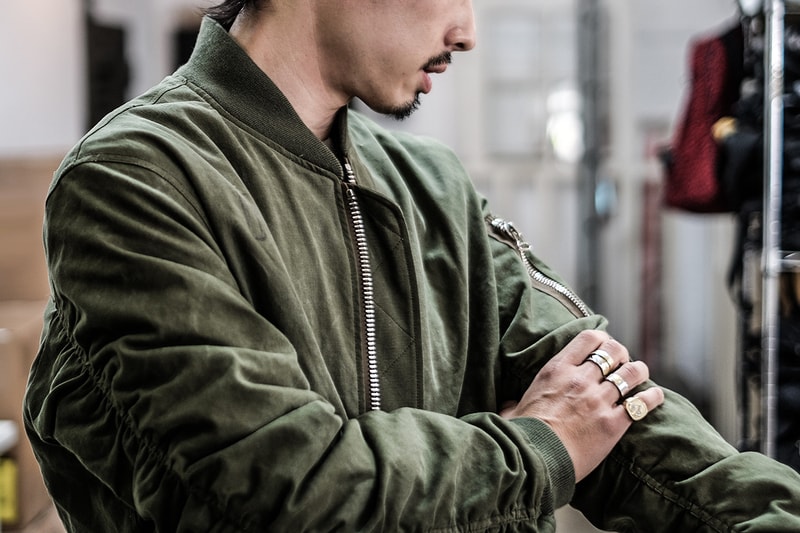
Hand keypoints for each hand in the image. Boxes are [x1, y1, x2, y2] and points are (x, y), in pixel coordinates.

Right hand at [500, 330, 663, 481]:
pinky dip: (652, 397)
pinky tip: (655, 396)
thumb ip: (514, 404)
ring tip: (640, 375)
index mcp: (556, 370)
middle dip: (622, 353)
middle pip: (614, 351)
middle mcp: (581, 380)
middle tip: (622, 362)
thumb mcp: (511, 411)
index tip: (604, 346)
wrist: (535, 459)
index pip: (588, 339)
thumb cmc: (520, 436)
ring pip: (632, 373)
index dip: (601, 339)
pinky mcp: (614, 423)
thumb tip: (507, 406)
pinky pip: (641, 403)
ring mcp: (599, 400)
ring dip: (639, 371)